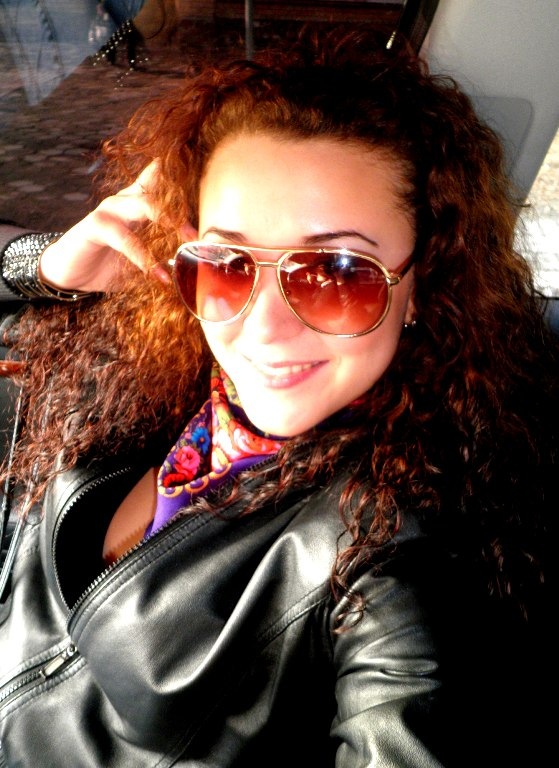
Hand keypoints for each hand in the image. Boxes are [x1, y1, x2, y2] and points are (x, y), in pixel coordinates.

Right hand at [38, 163, 195, 292]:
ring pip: (143, 204)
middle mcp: (125, 201)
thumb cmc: (109, 265)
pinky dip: (141, 256)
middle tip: (204, 229)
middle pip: (159, 190)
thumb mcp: (141, 259)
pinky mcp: (94, 226)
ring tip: (188, 242)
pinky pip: (123, 237)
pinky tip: (156, 272)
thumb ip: (164, 255)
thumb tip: (197, 268)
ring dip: (168, 221)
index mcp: (137, 204)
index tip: (204, 170)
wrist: (70, 275)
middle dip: (185, 206)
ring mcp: (109, 210)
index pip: (160, 180)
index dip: (180, 174)